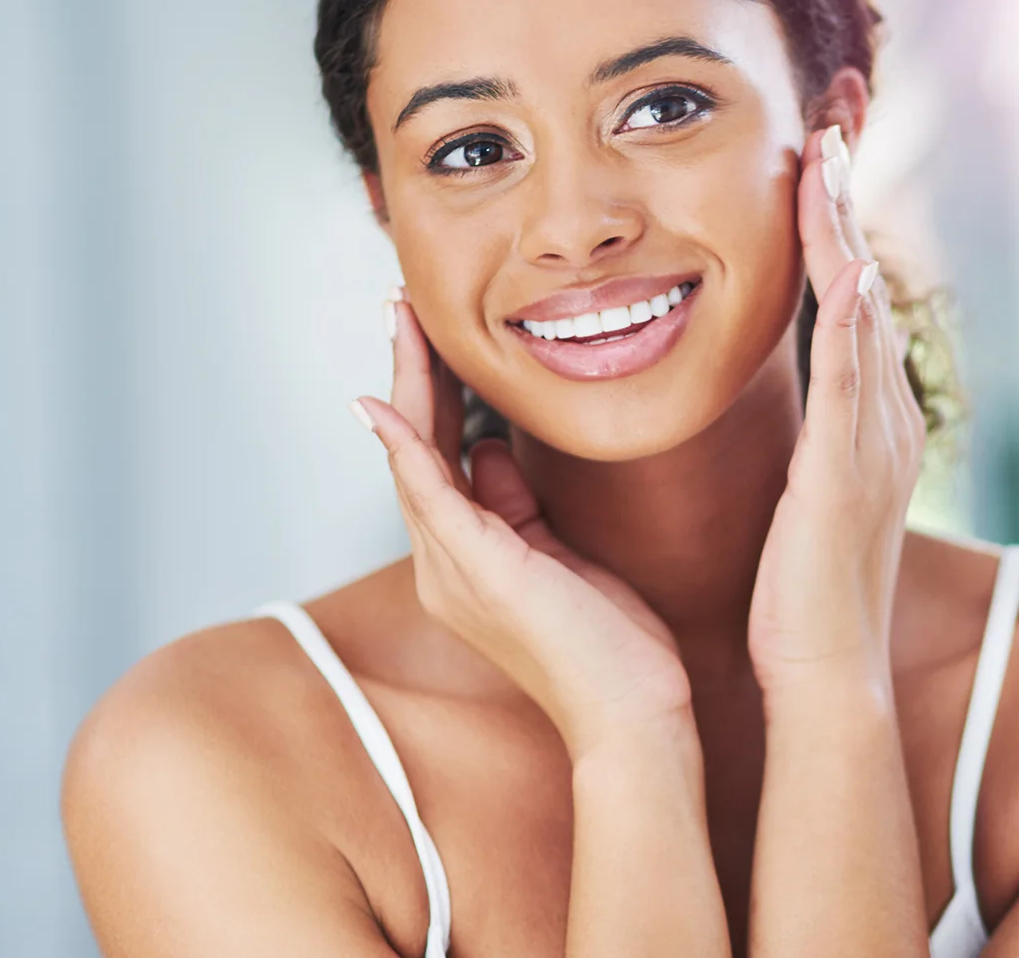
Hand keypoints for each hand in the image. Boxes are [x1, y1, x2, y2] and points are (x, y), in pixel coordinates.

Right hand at [352, 298, 694, 761]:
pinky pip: (430, 496)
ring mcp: (453, 570)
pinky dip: (406, 448)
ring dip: (405, 384)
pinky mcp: (479, 571)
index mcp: (467, 557)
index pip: (439, 455)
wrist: (632, 716)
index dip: (430, 391)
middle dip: (409, 371)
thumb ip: (518, 504)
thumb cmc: (611, 644)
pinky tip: (386, 405)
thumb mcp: (562, 556)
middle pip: (415, 447)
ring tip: (400, 319)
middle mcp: (444, 563)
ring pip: (414, 458)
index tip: (429, 331)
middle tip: (400, 302)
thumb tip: (491, 450)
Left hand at [747, 126, 927, 694]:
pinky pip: (851, 384)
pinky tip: (844, 269)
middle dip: (845, 212)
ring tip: (828, 166)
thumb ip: (798, 440)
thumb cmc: (798, 597)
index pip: (848, 308)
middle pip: (866, 291)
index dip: (831, 236)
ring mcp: (871, 446)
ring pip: (863, 318)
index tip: (811, 171)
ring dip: (845, 239)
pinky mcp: (846, 474)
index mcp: (861, 426)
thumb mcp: (798, 498)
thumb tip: (778, 401)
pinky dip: (853, 325)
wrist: (826, 674)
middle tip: (828, 133)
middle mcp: (879, 423)